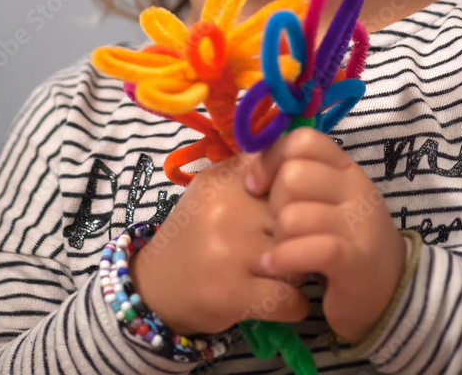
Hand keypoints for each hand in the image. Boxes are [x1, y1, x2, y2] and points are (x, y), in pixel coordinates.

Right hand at [129, 153, 310, 334]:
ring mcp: (231, 252)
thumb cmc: (196, 232)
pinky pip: (290, 299)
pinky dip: (295, 305)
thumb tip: (296, 155)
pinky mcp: (233, 294)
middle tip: (299, 244)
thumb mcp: (214, 188)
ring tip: (290, 273)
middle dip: (305, 233)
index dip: (300, 189)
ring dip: (301, 270)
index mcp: (225, 179)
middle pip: (298, 215)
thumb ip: (250, 169)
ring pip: (298, 256)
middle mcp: (228, 210)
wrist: (156, 285)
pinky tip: (285, 301)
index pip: (284, 169)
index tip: (300, 204)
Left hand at [244, 127, 406, 344]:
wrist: (389, 289)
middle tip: (276, 227)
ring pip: (294, 215)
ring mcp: (359, 224)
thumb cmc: (342, 238)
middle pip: (293, 176)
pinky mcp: (355, 261)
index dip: (271, 158)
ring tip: (280, 251)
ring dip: (278, 237)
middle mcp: (356, 188)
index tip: (256, 186)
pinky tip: (274, 265)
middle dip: (273, 203)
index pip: (304, 140)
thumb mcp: (325, 199)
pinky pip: (311, 249)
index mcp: (346, 167)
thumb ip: (297, 176)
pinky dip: (284, 258)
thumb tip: (248, 161)